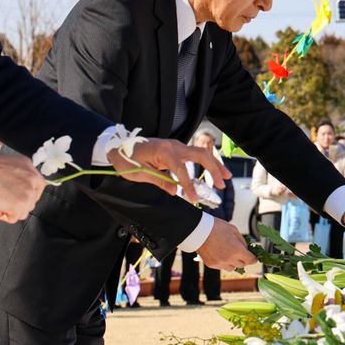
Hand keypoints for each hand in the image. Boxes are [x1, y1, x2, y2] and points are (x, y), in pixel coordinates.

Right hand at [0, 154, 45, 222]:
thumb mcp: (8, 164)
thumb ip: (16, 176)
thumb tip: (12, 188)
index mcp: (29, 167)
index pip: (37, 186)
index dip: (27, 194)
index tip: (18, 197)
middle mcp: (32, 180)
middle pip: (31, 200)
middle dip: (18, 204)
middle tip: (4, 202)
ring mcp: (28, 194)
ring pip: (23, 211)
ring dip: (11, 211)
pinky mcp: (19, 205)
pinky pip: (13, 218)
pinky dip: (3, 216)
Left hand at [112, 138, 229, 202]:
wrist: (118, 147)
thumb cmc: (126, 159)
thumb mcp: (139, 174)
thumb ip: (159, 181)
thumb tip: (174, 192)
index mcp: (163, 151)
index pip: (181, 169)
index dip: (188, 185)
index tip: (194, 199)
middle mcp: (173, 146)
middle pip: (200, 155)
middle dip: (213, 169)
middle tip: (221, 184)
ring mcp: (175, 146)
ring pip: (201, 153)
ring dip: (214, 165)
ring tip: (226, 177)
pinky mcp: (175, 149)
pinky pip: (194, 155)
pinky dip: (206, 163)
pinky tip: (214, 171)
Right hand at [196, 218, 255, 269]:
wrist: (199, 230)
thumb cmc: (217, 227)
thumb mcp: (233, 230)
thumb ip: (242, 241)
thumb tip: (246, 248)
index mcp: (237, 250)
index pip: (250, 260)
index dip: (254, 259)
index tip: (254, 257)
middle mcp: (229, 259)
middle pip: (242, 265)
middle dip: (244, 260)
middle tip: (242, 253)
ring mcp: (220, 263)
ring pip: (232, 268)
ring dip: (233, 263)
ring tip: (230, 254)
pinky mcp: (211, 264)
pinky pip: (221, 267)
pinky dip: (223, 262)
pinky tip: (220, 254)